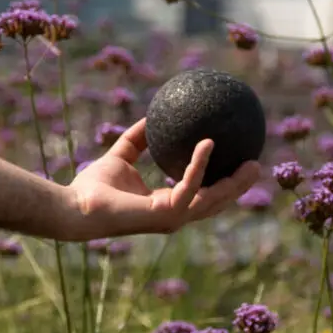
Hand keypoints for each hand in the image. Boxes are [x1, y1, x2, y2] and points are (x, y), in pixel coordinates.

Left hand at [67, 118, 260, 238]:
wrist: (75, 206)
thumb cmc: (92, 187)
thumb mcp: (120, 156)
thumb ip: (137, 139)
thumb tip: (150, 115)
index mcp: (167, 205)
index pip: (202, 197)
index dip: (223, 183)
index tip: (239, 163)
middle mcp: (174, 215)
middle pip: (216, 203)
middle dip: (239, 188)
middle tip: (256, 165)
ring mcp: (172, 217)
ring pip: (212, 200)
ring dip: (233, 182)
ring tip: (251, 163)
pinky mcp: (165, 212)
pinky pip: (189, 184)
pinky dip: (199, 163)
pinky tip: (207, 143)